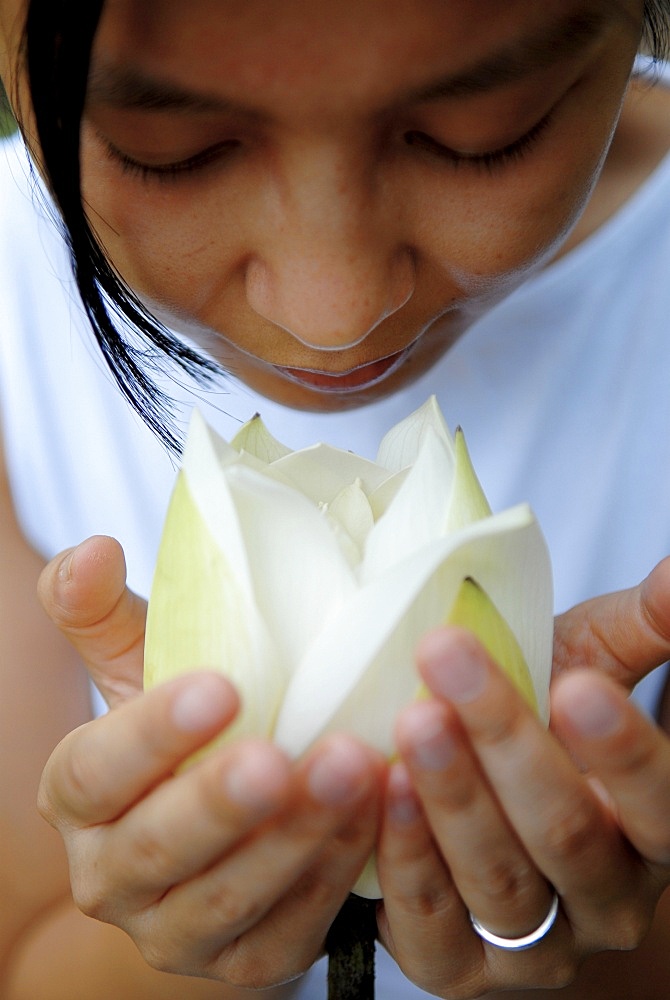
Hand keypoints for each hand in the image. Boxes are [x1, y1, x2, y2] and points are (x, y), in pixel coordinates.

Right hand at [37, 536, 384, 986]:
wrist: (217, 830)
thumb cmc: (184, 733)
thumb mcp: (141, 667)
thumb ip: (105, 611)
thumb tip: (96, 549)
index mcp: (81, 797)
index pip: (97, 772)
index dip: (152, 734)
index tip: (223, 686)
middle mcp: (113, 875)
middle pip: (156, 849)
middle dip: (221, 804)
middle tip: (282, 758)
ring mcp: (177, 931)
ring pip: (229, 899)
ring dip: (294, 840)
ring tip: (355, 772)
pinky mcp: (245, 961)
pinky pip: (291, 931)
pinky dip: (336, 875)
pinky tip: (381, 817)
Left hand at [375, 562, 669, 997]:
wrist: (488, 809)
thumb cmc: (542, 721)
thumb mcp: (592, 668)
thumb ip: (639, 630)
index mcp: (651, 832)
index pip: (660, 804)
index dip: (623, 752)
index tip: (575, 685)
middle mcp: (607, 899)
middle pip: (566, 832)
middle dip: (505, 741)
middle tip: (449, 658)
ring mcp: (537, 948)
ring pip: (500, 882)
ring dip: (452, 799)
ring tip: (413, 722)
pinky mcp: (459, 968)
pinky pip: (431, 923)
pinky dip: (404, 857)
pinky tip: (380, 787)